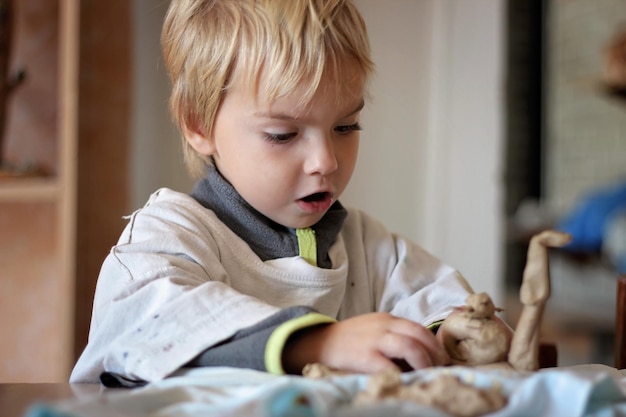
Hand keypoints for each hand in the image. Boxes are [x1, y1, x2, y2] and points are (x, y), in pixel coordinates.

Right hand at [282, 312, 449, 373]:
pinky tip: (404, 381)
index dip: (434, 345)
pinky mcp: (364, 356)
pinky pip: (390, 366)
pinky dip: (402, 374)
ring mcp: (374, 340)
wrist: (317, 344)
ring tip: (426, 375)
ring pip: (411, 346)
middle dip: (434, 354)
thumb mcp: (372, 331)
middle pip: (420, 335)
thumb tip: (419, 355)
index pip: (419, 328)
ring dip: (424, 363)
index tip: (440, 360)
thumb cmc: (347, 342)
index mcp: (387, 319)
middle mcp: (383, 326)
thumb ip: (393, 336)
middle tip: (438, 369)